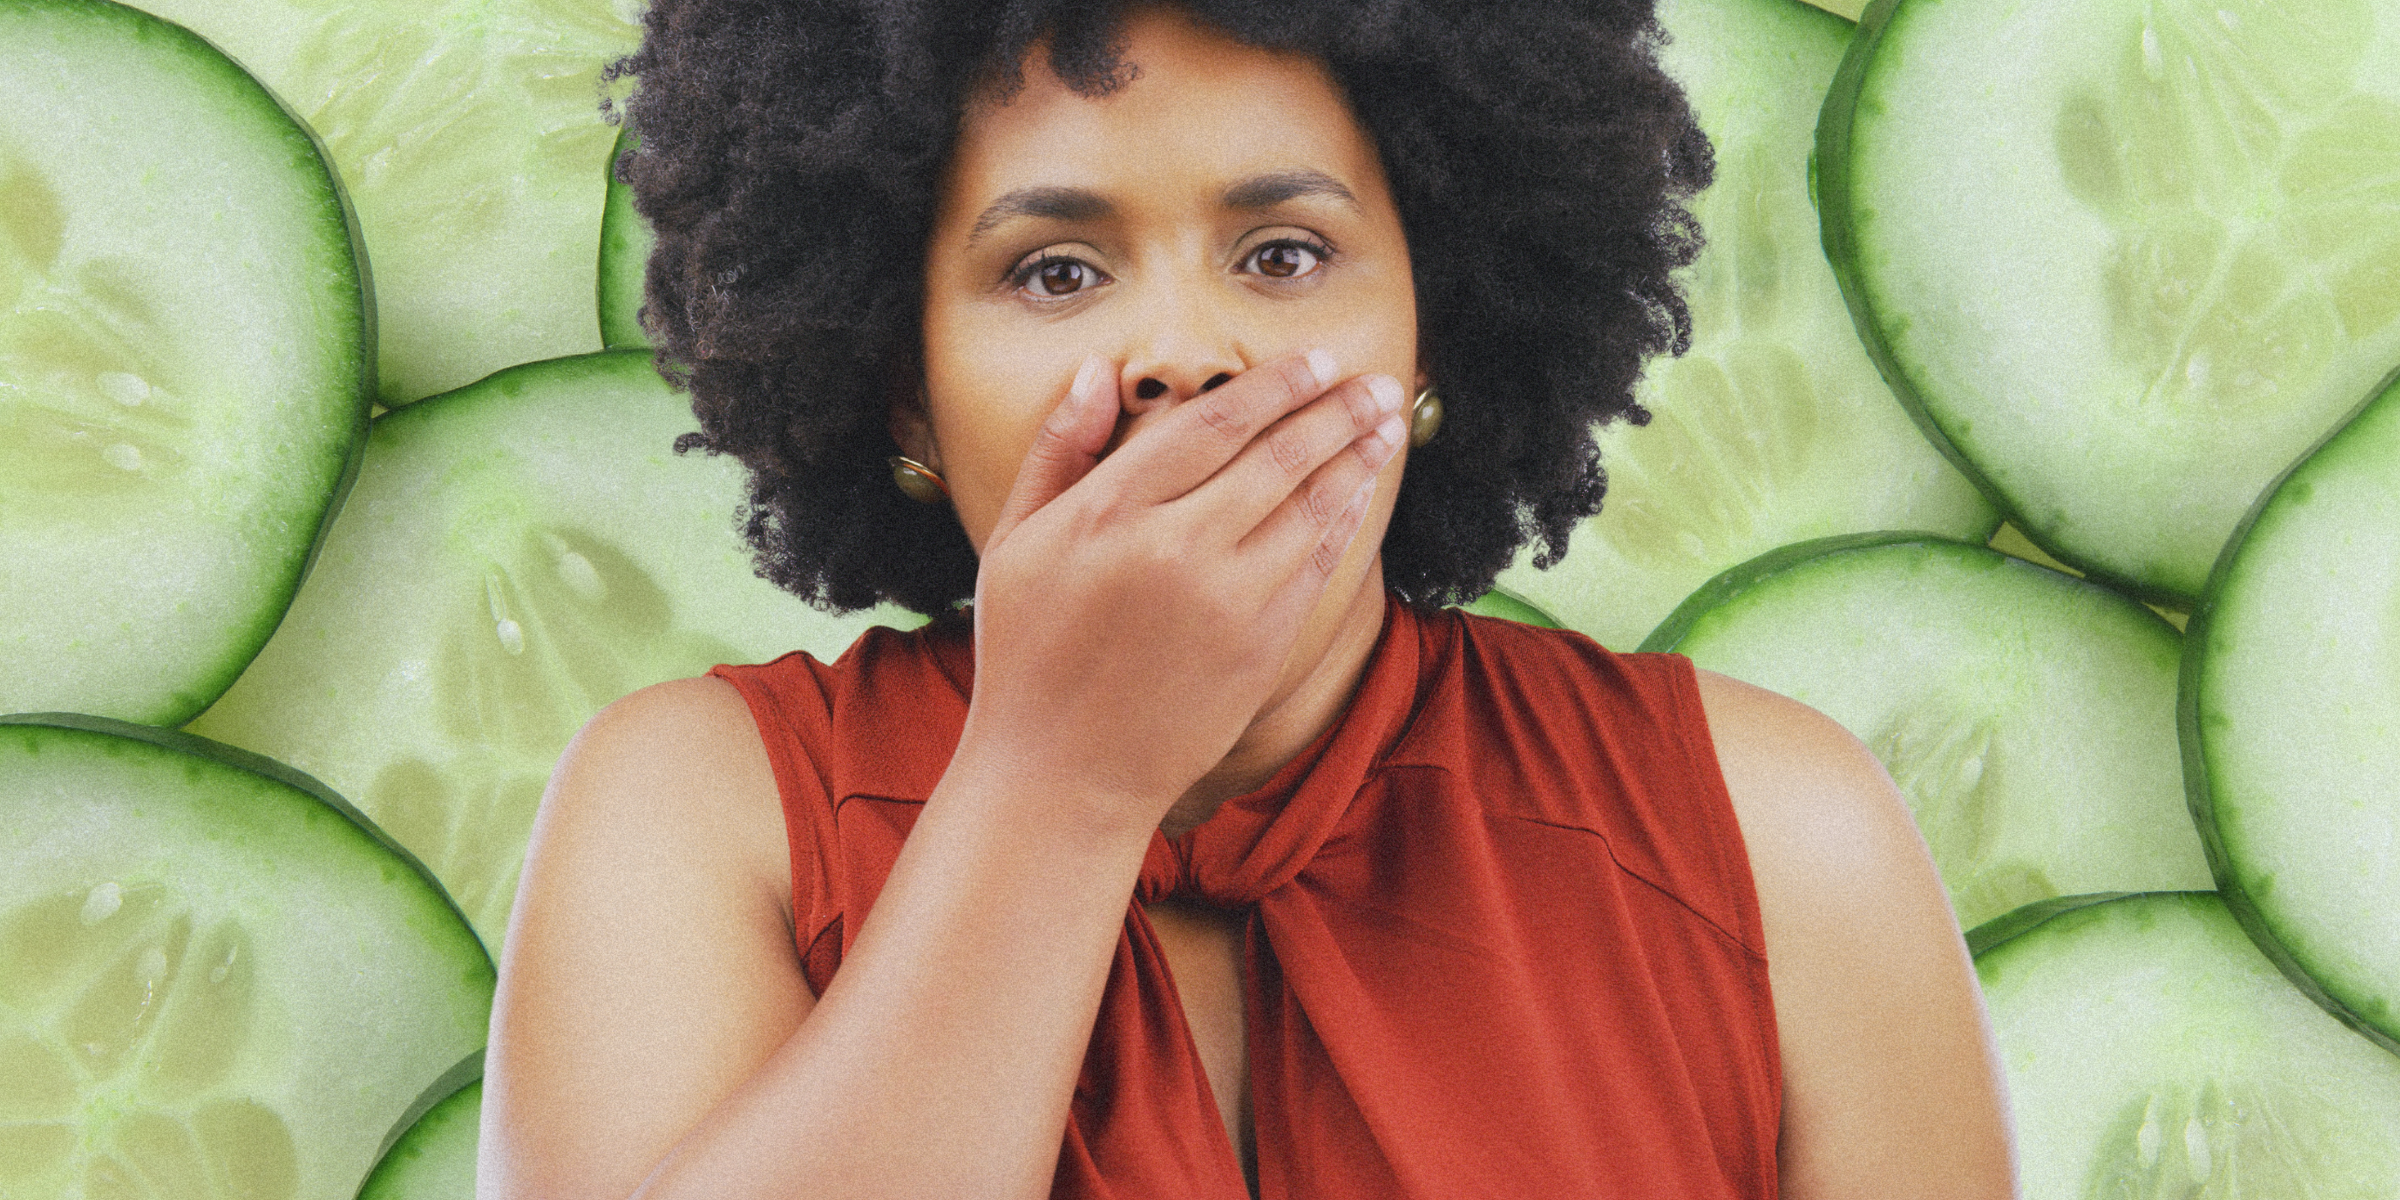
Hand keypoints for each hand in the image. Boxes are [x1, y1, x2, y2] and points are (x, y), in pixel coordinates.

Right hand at [959, 349, 1407, 827]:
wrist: (1063, 774)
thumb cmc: (1028, 656)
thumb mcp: (1013, 543)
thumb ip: (1059, 451)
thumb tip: (1097, 374)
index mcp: (1107, 513)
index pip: (1210, 424)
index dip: (1272, 386)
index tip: (1312, 361)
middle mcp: (1173, 548)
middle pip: (1276, 455)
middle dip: (1335, 410)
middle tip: (1373, 382)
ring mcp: (1225, 600)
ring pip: (1310, 506)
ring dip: (1356, 456)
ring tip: (1384, 422)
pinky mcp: (1260, 646)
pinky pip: (1316, 565)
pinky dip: (1344, 521)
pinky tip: (1359, 493)